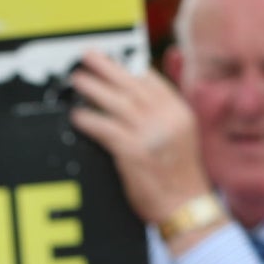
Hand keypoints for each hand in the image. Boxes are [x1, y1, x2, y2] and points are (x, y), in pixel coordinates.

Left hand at [68, 48, 216, 243]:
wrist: (186, 207)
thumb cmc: (180, 179)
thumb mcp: (181, 139)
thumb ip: (163, 117)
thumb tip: (136, 100)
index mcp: (179, 113)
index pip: (152, 81)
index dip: (130, 68)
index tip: (115, 59)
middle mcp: (166, 119)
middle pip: (132, 85)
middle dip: (108, 68)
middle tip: (88, 56)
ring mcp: (150, 134)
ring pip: (117, 103)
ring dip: (94, 89)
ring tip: (78, 80)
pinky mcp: (134, 152)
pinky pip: (106, 129)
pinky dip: (90, 120)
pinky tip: (77, 116)